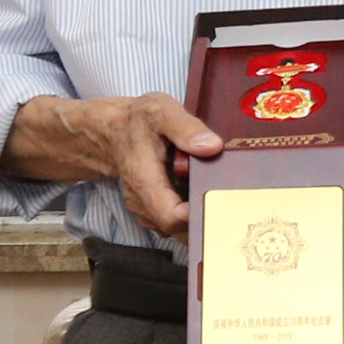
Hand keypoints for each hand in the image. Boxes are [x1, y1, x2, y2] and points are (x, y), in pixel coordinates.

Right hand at [111, 92, 218, 236]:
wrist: (115, 130)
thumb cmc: (139, 121)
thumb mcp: (162, 112)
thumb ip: (187, 129)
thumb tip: (212, 146)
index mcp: (144, 179)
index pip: (171, 216)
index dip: (197, 216)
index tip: (219, 202)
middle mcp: (141, 201)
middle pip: (177, 229)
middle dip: (204, 221)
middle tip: (229, 203)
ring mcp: (144, 209)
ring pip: (176, 230)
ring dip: (198, 220)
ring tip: (218, 199)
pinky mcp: (150, 211)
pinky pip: (173, 224)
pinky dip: (189, 218)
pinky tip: (202, 199)